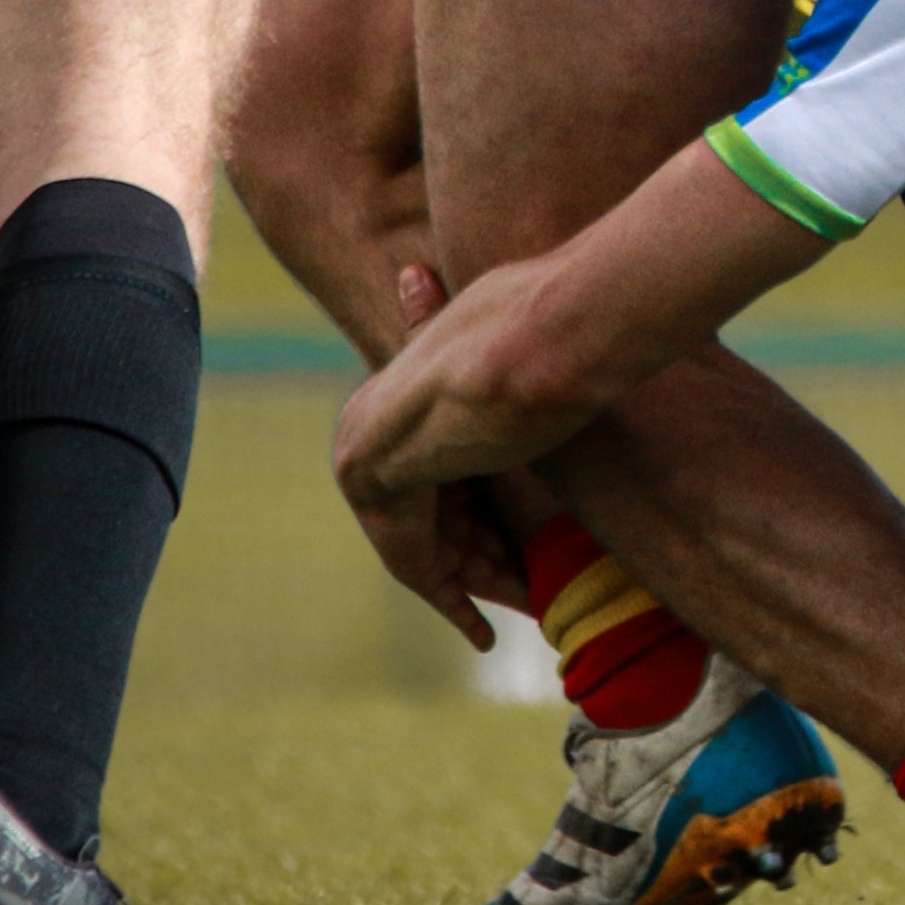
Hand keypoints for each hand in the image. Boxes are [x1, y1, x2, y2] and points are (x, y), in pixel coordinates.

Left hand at [337, 265, 531, 644]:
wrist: (508, 352)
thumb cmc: (516, 334)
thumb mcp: (473, 338)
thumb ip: (436, 317)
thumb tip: (407, 270)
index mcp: (395, 405)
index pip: (441, 481)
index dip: (489, 522)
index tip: (528, 557)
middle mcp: (366, 437)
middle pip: (437, 521)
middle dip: (491, 561)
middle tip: (539, 593)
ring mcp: (365, 469)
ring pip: (431, 549)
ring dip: (482, 585)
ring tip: (535, 608)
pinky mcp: (378, 499)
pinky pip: (418, 566)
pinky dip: (453, 601)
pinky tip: (484, 634)